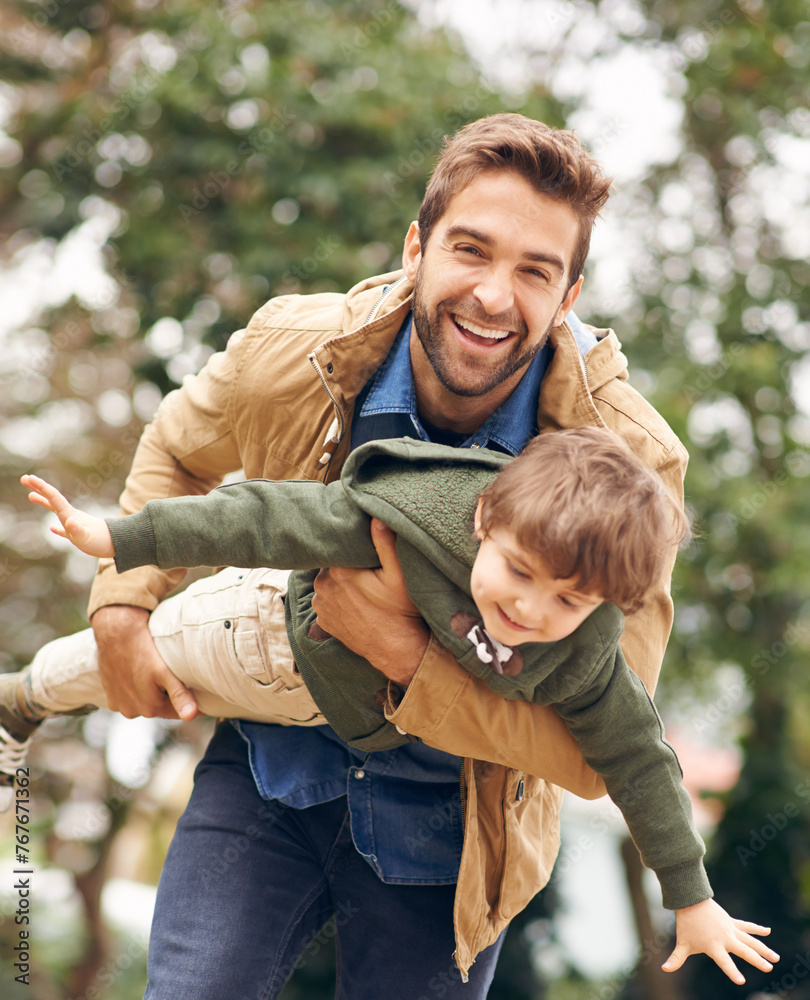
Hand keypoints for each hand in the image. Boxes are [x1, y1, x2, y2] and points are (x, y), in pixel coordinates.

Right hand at [22, 474, 113, 557]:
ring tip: (31, 496)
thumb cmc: (101, 542)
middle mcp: (71, 516)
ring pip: (56, 510)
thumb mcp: (86, 538)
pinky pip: (64, 529)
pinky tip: (52, 528)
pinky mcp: (79, 535)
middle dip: (38, 488)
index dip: (41, 487)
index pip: (53, 497)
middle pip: (52, 499)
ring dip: (44, 502)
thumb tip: (70, 521)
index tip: (29, 477)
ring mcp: (74, 524)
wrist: (118, 544)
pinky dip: (56, 528)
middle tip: (24, 478)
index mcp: (70, 515)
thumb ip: (78, 530)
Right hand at [91, 605, 198, 720]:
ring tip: (153, 675)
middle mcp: (132, 712)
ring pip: (143, 703)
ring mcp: (119, 705)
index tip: (197, 693)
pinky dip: (134, 691)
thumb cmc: (143, 651)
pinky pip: (128, 698)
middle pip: (159, 707)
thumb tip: (191, 716)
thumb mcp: (165, 672)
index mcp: (150, 708)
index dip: (187, 702)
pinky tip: (137, 676)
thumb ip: (179, 696)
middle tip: (172, 678)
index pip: (176, 712)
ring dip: (149, 694)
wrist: (116, 633)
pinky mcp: (110, 697)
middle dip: (167, 697)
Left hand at [311, 518, 429, 684]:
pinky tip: (355, 602)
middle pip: (331, 563)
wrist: (397, 651)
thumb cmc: (401, 612)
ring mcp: (321, 606)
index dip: (349, 545)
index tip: (362, 547)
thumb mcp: (399, 574)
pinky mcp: (322, 621)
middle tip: (366, 568)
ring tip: (362, 586)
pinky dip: (337, 599)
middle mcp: (323, 586)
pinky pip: (326, 600)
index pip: (337, 546)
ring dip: (339, 581)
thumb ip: (385, 543)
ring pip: (327, 581)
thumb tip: (374, 517)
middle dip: (346, 563)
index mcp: (339, 570)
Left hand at [663, 898, 778, 983]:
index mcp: (713, 946)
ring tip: (776, 958)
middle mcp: (725, 938)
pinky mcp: (732, 921)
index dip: (731, 971)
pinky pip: (746, 926)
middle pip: (743, 951)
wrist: (690, 900)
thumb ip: (676, 959)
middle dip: (756, 960)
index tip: (741, 981)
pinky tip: (768, 931)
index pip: (724, 962)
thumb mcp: (682, 943)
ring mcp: (730, 928)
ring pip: (750, 940)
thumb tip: (664, 969)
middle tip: (768, 968)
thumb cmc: (686, 924)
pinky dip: (757, 928)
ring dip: (763, 948)